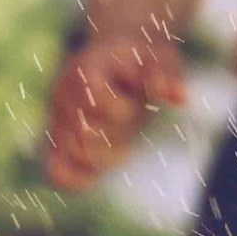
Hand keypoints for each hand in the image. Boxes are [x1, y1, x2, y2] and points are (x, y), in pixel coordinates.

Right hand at [42, 26, 191, 188]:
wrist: (113, 56)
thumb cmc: (140, 59)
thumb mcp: (159, 58)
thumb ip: (168, 75)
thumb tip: (181, 97)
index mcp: (85, 69)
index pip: (94, 100)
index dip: (119, 111)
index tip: (134, 109)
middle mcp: (64, 93)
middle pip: (80, 131)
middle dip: (113, 138)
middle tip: (130, 134)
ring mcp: (56, 117)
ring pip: (69, 152)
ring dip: (101, 159)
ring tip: (120, 151)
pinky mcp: (56, 138)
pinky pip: (56, 170)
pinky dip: (77, 179)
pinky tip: (99, 174)